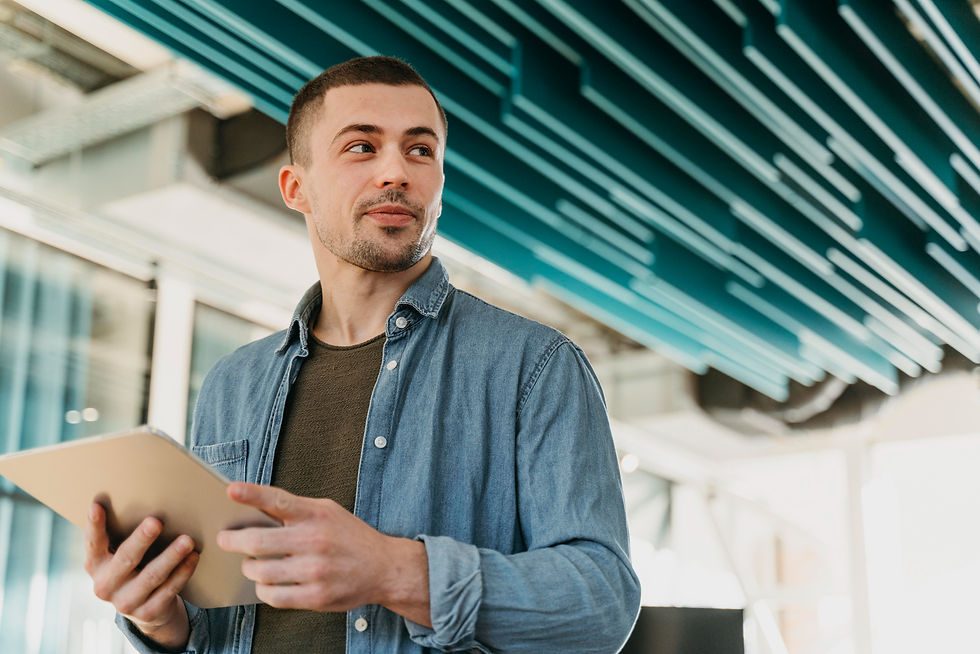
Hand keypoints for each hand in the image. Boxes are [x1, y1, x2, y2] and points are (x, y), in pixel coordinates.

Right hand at [84, 503, 198, 648]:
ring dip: (171, 556)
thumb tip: (148, 499)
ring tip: (187, 540)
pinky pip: (168, 590)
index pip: (93, 543)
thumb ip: (124, 534)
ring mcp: (125, 602)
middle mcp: (105, 585)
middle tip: (156, 521)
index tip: (96, 505)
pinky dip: (183, 572)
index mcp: (95, 565)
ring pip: (152, 576)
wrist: (145, 607)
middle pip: (126, 559)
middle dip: (141, 540)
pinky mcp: (147, 613)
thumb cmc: (135, 566)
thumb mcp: (122, 553)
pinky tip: (193, 558)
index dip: (94, 525)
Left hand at [217, 482, 430, 625]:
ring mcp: (315, 570)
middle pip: (257, 541)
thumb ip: (296, 511)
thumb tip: (253, 511)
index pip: (278, 501)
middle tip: (225, 539)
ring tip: (252, 564)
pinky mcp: (315, 596)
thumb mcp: (329, 512)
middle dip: (233, 541)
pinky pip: (272, 596)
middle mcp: (315, 540)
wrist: (385, 568)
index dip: (252, 494)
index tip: (230, 489)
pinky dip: (263, 589)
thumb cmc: (351, 537)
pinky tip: (266, 583)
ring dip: (249, 568)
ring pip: (260, 571)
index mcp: (317, 514)